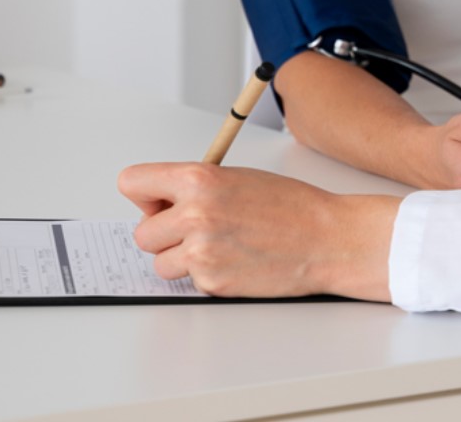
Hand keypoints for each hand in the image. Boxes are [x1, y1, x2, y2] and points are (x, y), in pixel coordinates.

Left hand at [117, 162, 397, 299]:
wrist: (328, 238)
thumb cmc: (293, 206)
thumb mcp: (238, 177)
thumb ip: (194, 187)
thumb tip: (161, 202)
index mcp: (198, 180)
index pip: (131, 182)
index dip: (145, 195)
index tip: (159, 203)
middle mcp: (194, 215)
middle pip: (141, 233)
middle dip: (164, 234)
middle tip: (195, 230)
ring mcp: (201, 253)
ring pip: (161, 262)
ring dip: (182, 258)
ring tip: (219, 246)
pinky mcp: (212, 283)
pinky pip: (190, 281)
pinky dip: (207, 275)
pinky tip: (236, 260)